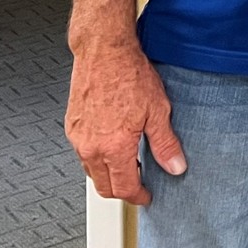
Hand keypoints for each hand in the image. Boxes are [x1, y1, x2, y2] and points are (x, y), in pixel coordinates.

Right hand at [65, 37, 185, 203]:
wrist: (104, 51)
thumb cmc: (129, 74)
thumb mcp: (157, 110)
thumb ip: (165, 144)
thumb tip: (176, 166)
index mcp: (113, 147)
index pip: (124, 187)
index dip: (138, 196)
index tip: (146, 196)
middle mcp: (91, 147)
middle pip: (104, 186)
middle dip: (122, 191)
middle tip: (138, 186)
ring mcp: (78, 138)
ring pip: (91, 172)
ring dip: (109, 175)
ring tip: (129, 164)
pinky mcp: (72, 127)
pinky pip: (83, 154)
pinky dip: (97, 159)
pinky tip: (112, 147)